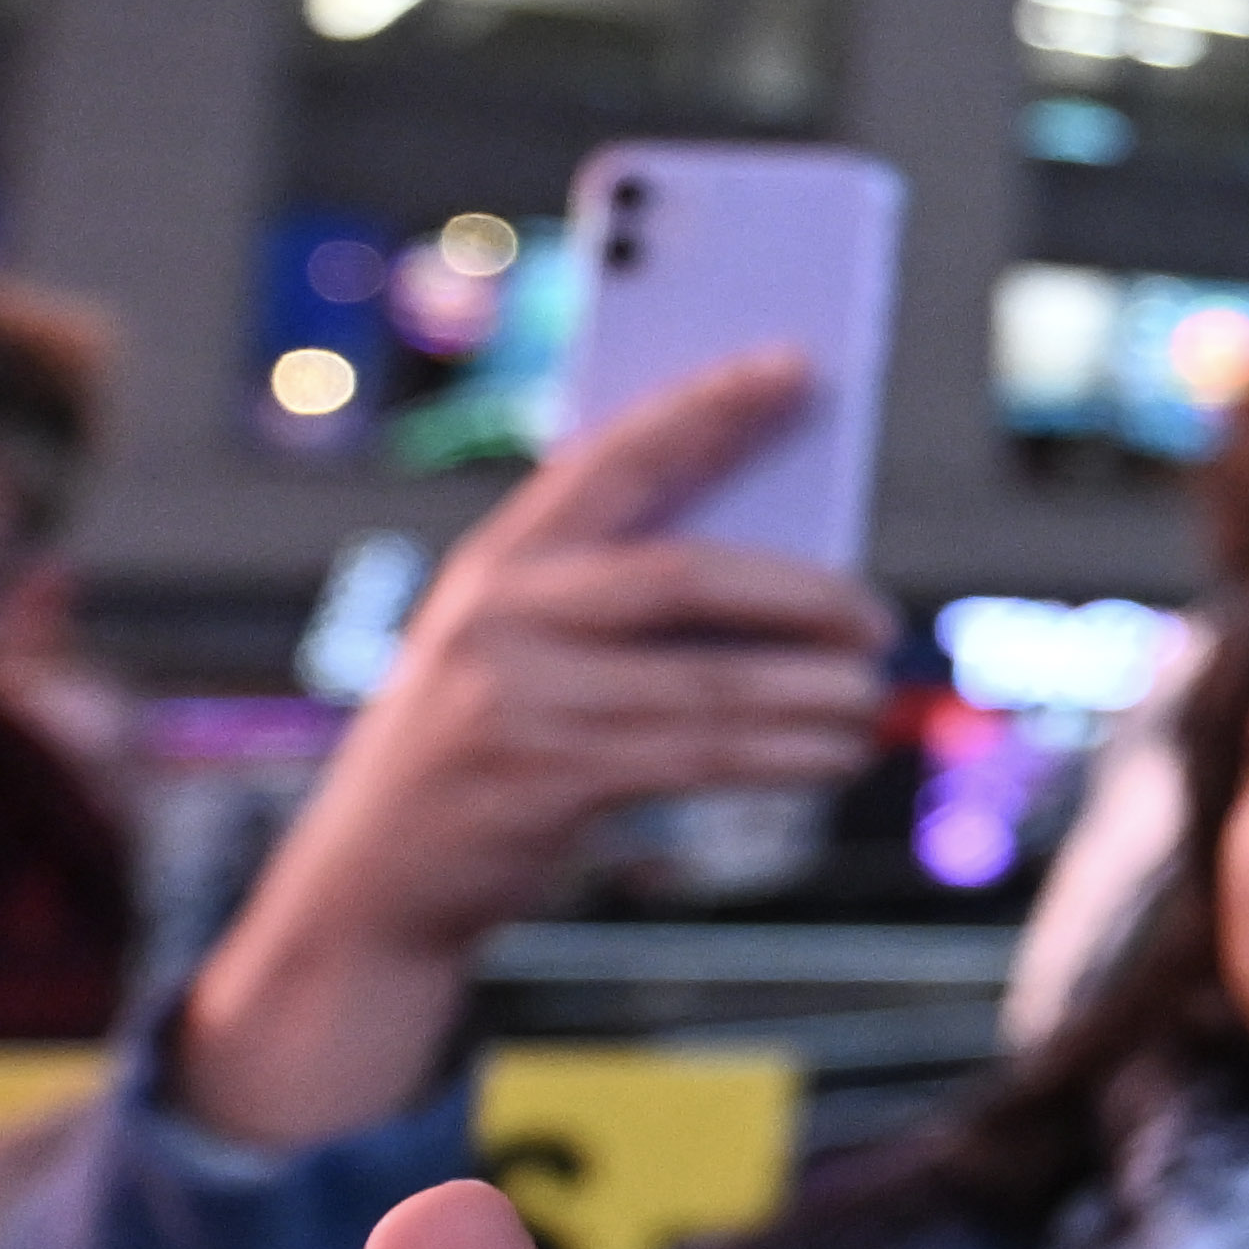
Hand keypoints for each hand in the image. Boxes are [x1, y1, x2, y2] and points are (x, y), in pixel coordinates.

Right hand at [174, 357, 891, 1146]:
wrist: (369, 884)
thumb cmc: (476, 751)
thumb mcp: (514, 652)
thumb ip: (608, 603)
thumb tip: (786, 580)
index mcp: (495, 564)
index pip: (613, 459)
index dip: (706, 407)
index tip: (794, 363)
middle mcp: (500, 617)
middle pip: (684, 576)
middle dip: (802, 592)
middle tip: (878, 614)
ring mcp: (517, 699)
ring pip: (712, 682)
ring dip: (816, 691)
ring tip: (875, 693)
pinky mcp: (545, 780)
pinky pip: (704, 756)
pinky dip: (788, 753)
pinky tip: (838, 754)